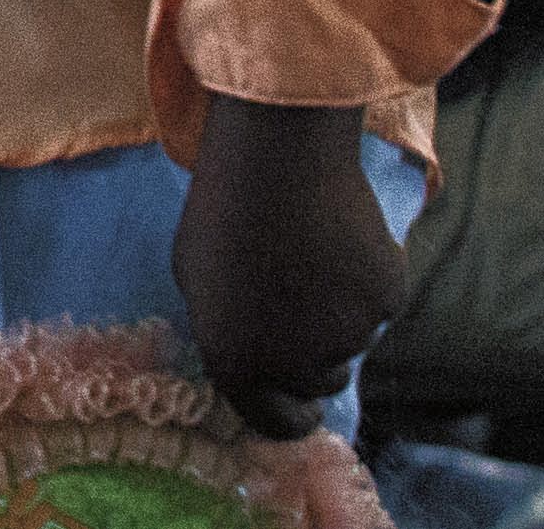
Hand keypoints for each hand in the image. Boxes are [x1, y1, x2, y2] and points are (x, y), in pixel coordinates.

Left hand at [172, 92, 401, 437]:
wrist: (274, 164)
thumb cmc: (221, 215)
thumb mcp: (198, 282)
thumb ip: (228, 330)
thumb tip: (253, 351)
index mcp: (240, 364)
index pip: (276, 423)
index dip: (289, 416)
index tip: (298, 405)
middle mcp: (298, 364)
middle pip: (320, 383)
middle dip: (311, 360)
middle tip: (294, 306)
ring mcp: (350, 335)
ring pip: (351, 340)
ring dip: (334, 314)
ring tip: (305, 256)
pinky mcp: (388, 301)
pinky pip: (377, 305)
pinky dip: (364, 284)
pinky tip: (336, 241)